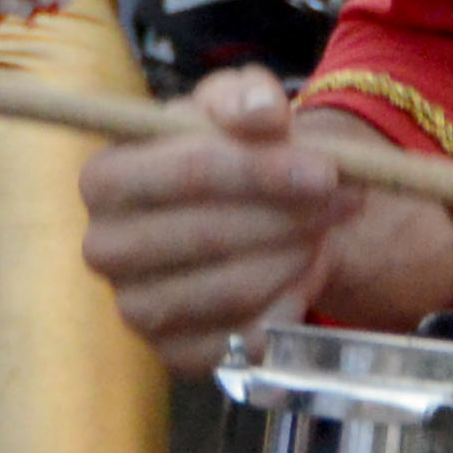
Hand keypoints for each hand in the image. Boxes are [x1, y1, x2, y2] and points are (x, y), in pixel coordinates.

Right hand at [74, 65, 452, 369]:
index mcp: (104, 178)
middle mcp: (105, 249)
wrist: (239, 218)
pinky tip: (303, 271)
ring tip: (322, 227)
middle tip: (348, 197)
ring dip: (295, 255)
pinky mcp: (173, 357)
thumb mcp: (234, 105)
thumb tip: (262, 116)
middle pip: (209, 234)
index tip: (326, 171)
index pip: (186, 173)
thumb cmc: (229, 154)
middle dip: (289, 216)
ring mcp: (134, 310)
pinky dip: (290, 304)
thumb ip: (245, 96)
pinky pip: (247, 339)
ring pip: (234, 287)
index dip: (261, 171)